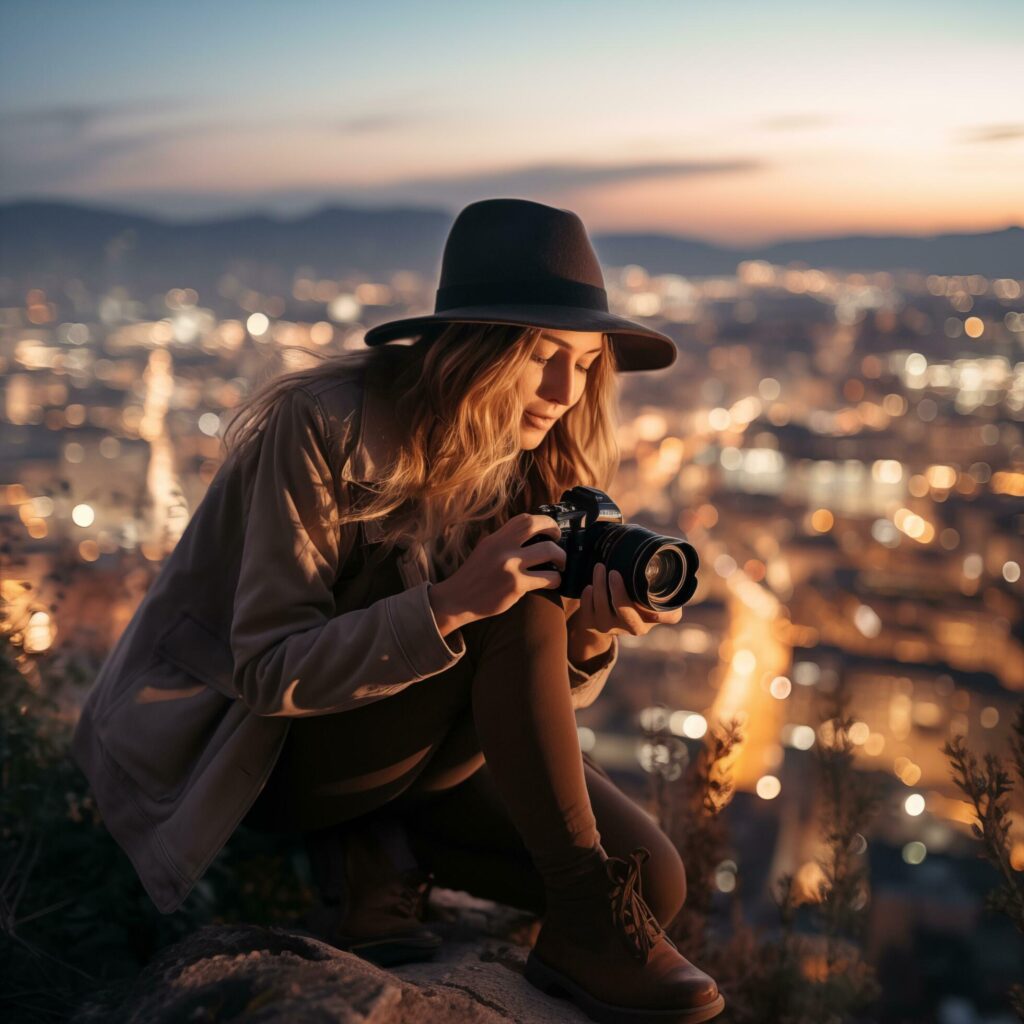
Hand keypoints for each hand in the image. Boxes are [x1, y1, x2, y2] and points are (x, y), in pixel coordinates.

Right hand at [428, 513, 565, 634]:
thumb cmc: (475, 578)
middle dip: (554, 530)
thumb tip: (531, 538)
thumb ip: (504, 543)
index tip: (548, 530)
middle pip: (536, 525)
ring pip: (549, 551)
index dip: (542, 521)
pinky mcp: (516, 585)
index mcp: (496, 539)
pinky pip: (547, 578)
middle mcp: (502, 548)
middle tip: (559, 542)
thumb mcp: (485, 551)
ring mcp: (509, 566)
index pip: (523, 519)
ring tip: (560, 565)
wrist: (457, 600)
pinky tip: (553, 582)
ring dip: (561, 557)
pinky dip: (555, 579)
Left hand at [567, 563, 682, 638]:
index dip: (666, 612)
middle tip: (613, 572)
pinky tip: (589, 586)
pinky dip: (587, 598)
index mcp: (655, 615)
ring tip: (599, 567)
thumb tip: (658, 546)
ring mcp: (614, 628)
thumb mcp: (647, 584)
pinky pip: (588, 614)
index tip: (654, 595)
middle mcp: (636, 626)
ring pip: (604, 613)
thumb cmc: (634, 590)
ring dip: (600, 587)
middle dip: (618, 594)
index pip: (669, 617)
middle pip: (628, 616)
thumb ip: (654, 570)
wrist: (607, 612)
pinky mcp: (594, 626)